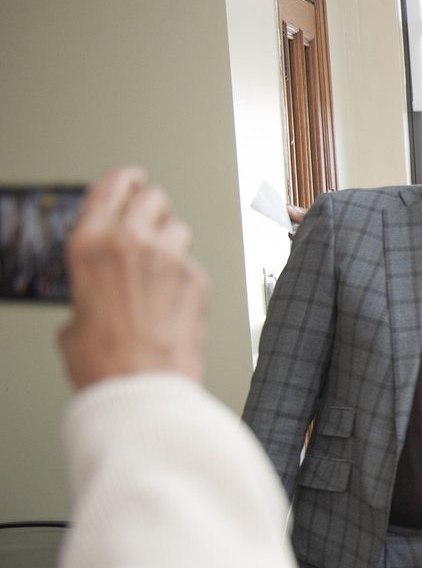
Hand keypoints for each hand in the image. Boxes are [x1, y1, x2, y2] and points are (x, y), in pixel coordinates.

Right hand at [58, 166, 208, 389]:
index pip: (111, 187)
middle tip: (149, 221)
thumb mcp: (75, 315)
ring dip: (171, 241)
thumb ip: (90, 288)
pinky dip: (186, 276)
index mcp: (90, 244)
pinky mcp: (199, 280)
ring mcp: (171, 259)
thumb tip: (99, 294)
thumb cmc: (106, 361)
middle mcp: (132, 243)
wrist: (144, 388)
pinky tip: (174, 301)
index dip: (125, 181)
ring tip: (161, 269)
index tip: (131, 180)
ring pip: (179, 227)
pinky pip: (194, 264)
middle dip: (151, 206)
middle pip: (153, 197)